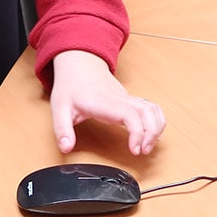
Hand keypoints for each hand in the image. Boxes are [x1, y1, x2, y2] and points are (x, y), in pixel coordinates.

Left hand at [49, 49, 166, 154]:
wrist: (78, 64)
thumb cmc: (71, 86)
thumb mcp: (59, 108)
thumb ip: (62, 129)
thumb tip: (66, 147)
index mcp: (104, 102)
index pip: (130, 115)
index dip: (138, 133)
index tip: (134, 149)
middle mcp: (120, 99)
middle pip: (148, 112)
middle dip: (152, 134)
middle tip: (142, 151)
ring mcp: (127, 98)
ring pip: (152, 108)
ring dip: (156, 127)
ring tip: (147, 145)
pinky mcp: (129, 99)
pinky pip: (150, 107)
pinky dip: (156, 120)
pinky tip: (149, 133)